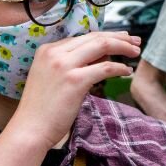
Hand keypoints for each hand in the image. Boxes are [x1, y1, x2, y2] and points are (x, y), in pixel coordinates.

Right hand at [12, 32, 140, 146]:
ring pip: (102, 46)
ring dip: (123, 47)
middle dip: (119, 38)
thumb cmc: (41, 110)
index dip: (105, 36)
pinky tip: (126, 72)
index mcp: (46, 50)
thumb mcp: (50, 78)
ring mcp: (64, 66)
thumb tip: (101, 56)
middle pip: (95, 37)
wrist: (29, 130)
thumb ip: (70, 64)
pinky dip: (119, 68)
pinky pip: (106, 68)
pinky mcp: (75, 80)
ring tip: (135, 53)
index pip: (83, 37)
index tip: (120, 39)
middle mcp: (54, 53)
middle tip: (135, 41)